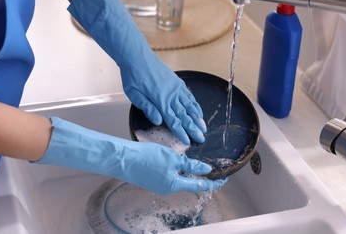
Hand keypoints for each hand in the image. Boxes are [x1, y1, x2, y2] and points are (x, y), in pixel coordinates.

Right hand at [35, 117, 225, 195]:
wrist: (122, 158)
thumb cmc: (145, 158)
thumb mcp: (172, 158)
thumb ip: (190, 164)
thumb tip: (205, 169)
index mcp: (174, 185)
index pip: (200, 186)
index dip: (214, 182)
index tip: (223, 178)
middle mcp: (168, 188)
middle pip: (190, 183)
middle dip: (200, 175)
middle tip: (211, 166)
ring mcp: (159, 185)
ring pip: (179, 178)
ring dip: (188, 171)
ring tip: (194, 160)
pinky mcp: (152, 179)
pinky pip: (169, 175)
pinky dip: (177, 169)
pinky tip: (176, 159)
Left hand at [67, 0, 205, 144]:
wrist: (137, 56)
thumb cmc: (133, 76)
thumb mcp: (134, 95)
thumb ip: (147, 108)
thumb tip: (158, 121)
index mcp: (160, 101)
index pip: (174, 121)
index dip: (182, 132)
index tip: (189, 141)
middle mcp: (171, 95)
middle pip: (185, 116)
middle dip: (194, 128)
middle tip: (202, 138)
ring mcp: (176, 88)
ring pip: (190, 106)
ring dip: (197, 118)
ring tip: (203, 127)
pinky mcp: (177, 82)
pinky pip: (189, 96)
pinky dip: (195, 105)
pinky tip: (198, 111)